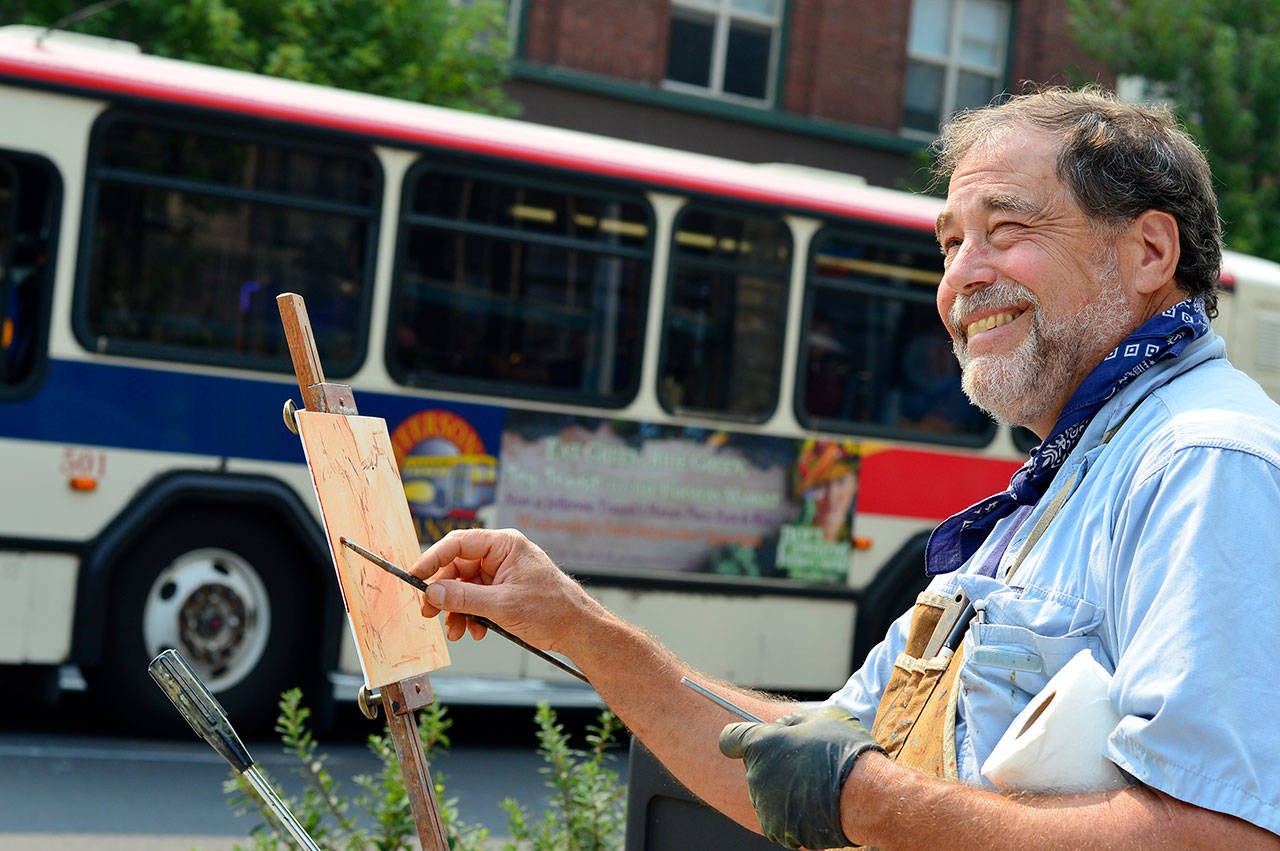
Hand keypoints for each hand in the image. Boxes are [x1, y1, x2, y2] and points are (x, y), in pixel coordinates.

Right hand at [409, 528, 595, 654]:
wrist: (576, 628)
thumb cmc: (550, 609)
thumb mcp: (502, 605)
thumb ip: (464, 598)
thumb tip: (433, 592)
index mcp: (504, 545)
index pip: (458, 543)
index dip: (433, 559)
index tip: (414, 576)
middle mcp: (500, 554)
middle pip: (457, 568)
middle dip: (444, 594)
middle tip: (428, 613)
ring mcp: (501, 573)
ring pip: (464, 587)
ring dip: (457, 610)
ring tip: (457, 632)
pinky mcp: (502, 590)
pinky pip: (476, 599)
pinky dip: (471, 615)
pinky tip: (476, 632)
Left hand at [719, 706, 883, 849]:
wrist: (865, 796)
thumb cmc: (845, 750)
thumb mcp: (822, 716)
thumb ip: (794, 719)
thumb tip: (784, 725)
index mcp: (760, 744)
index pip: (729, 739)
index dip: (739, 740)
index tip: (750, 743)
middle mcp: (755, 775)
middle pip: (755, 769)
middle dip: (774, 766)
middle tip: (805, 766)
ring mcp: (764, 806)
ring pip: (767, 795)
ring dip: (784, 792)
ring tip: (816, 787)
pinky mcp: (777, 829)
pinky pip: (778, 819)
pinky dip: (792, 815)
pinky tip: (815, 807)